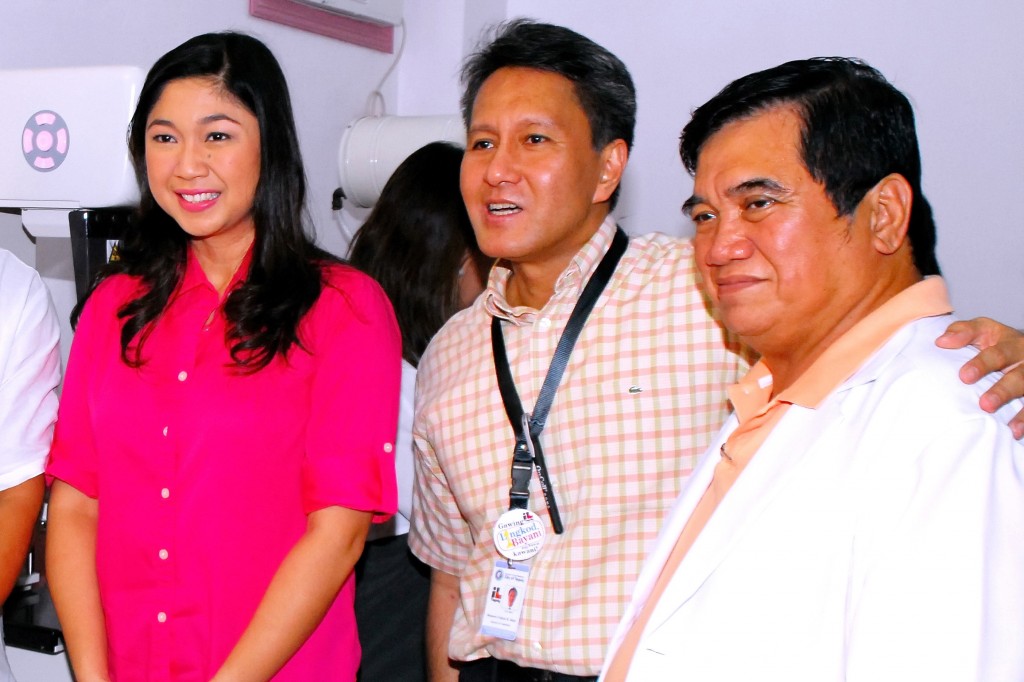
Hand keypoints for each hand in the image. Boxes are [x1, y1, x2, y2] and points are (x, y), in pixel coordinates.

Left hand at [936, 317, 1023, 438]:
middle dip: (1002, 391)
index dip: (982, 364)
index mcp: (1010, 342)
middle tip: (985, 404)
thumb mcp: (981, 331)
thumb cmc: (994, 342)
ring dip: (1019, 411)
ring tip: (1006, 425)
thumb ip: (962, 332)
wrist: (1021, 350)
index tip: (964, 376)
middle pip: (1018, 376)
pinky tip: (1015, 431)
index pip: (996, 353)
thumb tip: (941, 341)